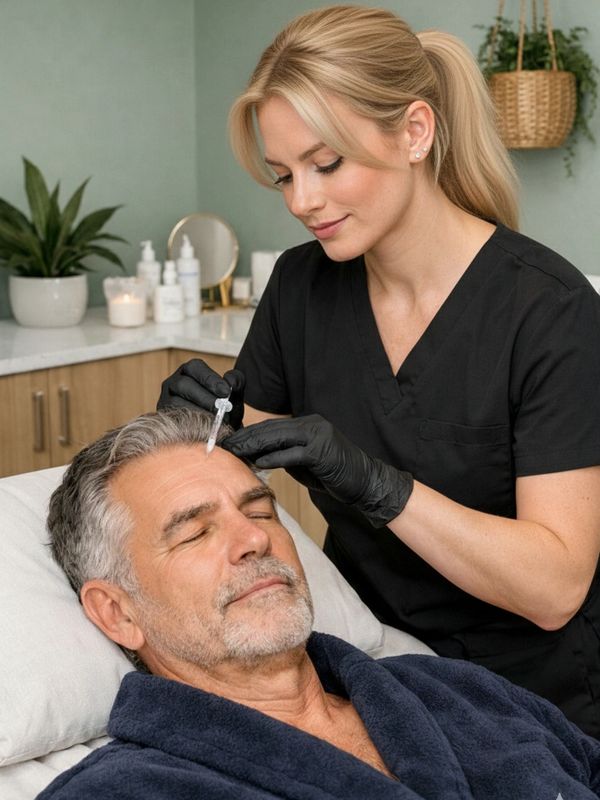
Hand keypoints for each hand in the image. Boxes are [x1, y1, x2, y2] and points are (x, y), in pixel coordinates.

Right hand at [157, 359, 244, 428]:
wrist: (216, 437)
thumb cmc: (224, 412)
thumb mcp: (234, 397)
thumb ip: (236, 383)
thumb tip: (230, 380)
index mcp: (190, 372)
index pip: (195, 367)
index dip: (210, 378)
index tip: (225, 392)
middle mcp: (174, 384)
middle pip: (183, 384)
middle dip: (205, 398)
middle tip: (221, 410)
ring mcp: (165, 401)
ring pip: (176, 404)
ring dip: (198, 413)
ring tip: (215, 423)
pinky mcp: (163, 420)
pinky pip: (173, 421)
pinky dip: (190, 426)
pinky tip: (204, 431)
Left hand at [224, 414, 412, 526]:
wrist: (366, 483)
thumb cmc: (335, 475)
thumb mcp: (305, 463)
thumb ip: (285, 455)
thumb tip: (259, 457)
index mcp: (308, 424)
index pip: (272, 427)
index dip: (250, 434)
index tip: (231, 441)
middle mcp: (313, 424)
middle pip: (272, 428)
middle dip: (247, 437)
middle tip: (225, 444)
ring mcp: (319, 436)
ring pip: (280, 437)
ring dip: (255, 445)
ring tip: (235, 451)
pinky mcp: (323, 451)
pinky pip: (293, 453)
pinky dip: (274, 458)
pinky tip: (258, 462)